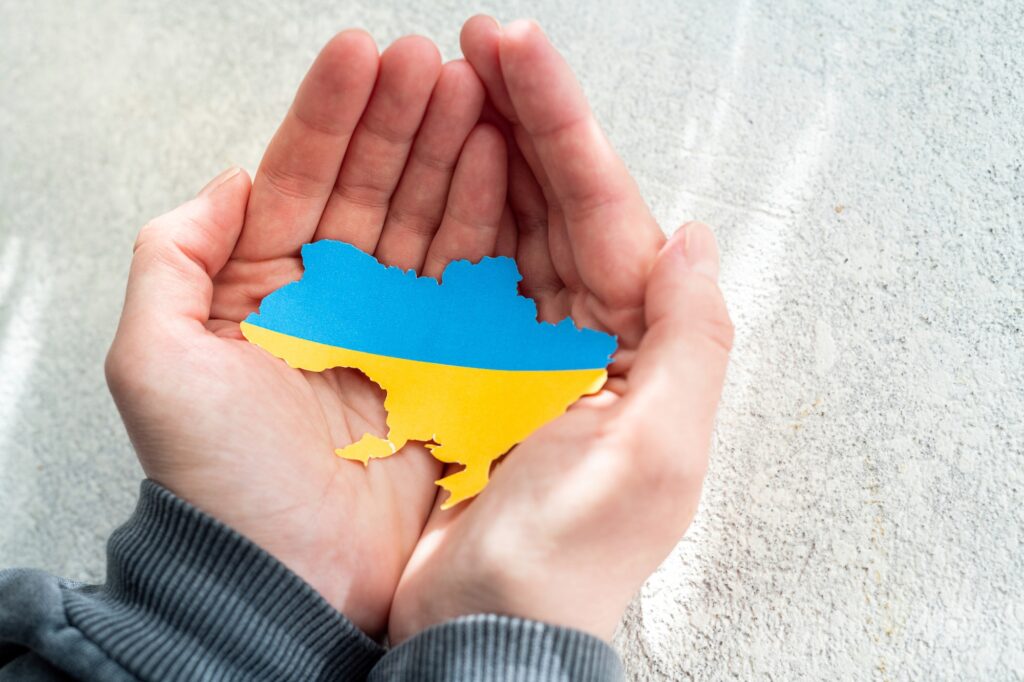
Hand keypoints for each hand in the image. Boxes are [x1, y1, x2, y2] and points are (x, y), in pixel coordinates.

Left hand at [105, 31, 508, 636]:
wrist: (286, 577)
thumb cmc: (216, 482)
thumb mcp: (155, 360)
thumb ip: (174, 255)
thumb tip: (227, 179)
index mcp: (267, 288)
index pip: (303, 177)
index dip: (333, 113)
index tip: (362, 53)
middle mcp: (336, 301)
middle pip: (374, 187)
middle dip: (403, 118)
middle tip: (433, 60)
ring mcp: (397, 329)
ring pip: (425, 220)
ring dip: (449, 154)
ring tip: (473, 94)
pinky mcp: (447, 365)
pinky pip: (469, 281)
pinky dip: (485, 223)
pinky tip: (498, 172)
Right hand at [388, 18, 732, 642]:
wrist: (483, 627)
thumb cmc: (567, 556)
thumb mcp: (657, 452)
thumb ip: (692, 337)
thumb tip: (696, 237)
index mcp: (633, 345)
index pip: (602, 210)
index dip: (563, 128)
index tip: (520, 57)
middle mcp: (581, 337)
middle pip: (554, 202)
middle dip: (521, 118)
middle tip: (481, 42)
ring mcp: (516, 347)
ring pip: (504, 225)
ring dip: (480, 152)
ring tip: (450, 81)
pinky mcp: (460, 368)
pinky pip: (454, 273)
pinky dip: (442, 217)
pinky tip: (428, 168)